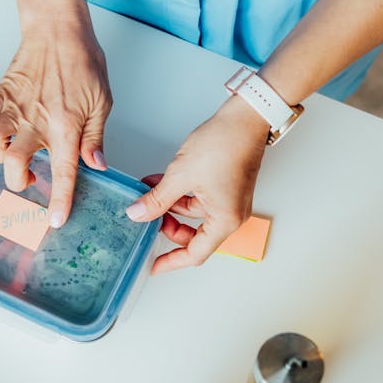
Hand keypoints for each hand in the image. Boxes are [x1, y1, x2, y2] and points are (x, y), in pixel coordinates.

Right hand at [0, 16, 110, 227]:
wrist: (58, 29)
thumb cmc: (83, 61)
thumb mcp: (101, 102)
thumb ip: (94, 137)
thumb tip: (95, 165)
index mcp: (65, 127)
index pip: (63, 173)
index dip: (59, 201)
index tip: (55, 221)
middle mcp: (36, 122)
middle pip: (14, 166)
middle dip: (19, 183)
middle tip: (31, 181)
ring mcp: (15, 108)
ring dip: (1, 158)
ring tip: (14, 155)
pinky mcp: (1, 94)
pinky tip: (0, 131)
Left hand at [126, 96, 269, 273]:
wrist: (245, 117)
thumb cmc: (225, 144)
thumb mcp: (180, 175)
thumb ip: (157, 199)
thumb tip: (137, 214)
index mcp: (225, 220)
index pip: (195, 253)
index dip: (172, 261)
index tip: (154, 266)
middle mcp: (230, 214)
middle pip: (194, 235)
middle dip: (167, 226)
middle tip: (146, 216)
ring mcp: (229, 200)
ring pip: (192, 214)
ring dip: (169, 204)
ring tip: (148, 191)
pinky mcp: (225, 186)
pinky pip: (197, 198)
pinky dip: (179, 192)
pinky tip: (159, 181)